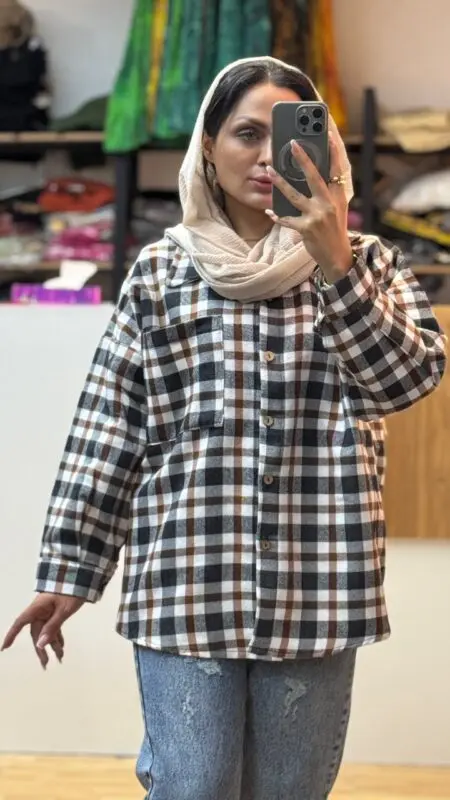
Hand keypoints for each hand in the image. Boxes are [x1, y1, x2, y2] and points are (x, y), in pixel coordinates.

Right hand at [1, 593, 84, 668]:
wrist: (82, 577)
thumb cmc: (72, 590)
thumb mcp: (63, 610)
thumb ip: (52, 627)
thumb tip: (40, 644)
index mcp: (38, 607)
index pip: (20, 623)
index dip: (11, 635)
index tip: (4, 648)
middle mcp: (40, 610)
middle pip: (36, 632)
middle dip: (41, 649)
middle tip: (46, 664)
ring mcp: (48, 610)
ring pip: (46, 631)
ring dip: (52, 644)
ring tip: (60, 657)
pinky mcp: (56, 611)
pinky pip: (54, 626)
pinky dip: (57, 636)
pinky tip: (61, 646)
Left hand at [266, 134, 353, 283]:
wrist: (337, 256)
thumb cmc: (335, 230)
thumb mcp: (337, 209)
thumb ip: (328, 193)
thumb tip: (313, 176)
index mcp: (338, 196)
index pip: (337, 170)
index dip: (334, 152)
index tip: (329, 136)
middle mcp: (328, 204)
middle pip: (313, 177)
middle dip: (303, 159)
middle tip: (292, 143)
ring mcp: (317, 216)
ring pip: (294, 196)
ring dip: (280, 183)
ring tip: (269, 171)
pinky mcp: (306, 229)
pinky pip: (287, 220)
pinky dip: (278, 216)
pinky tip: (269, 211)